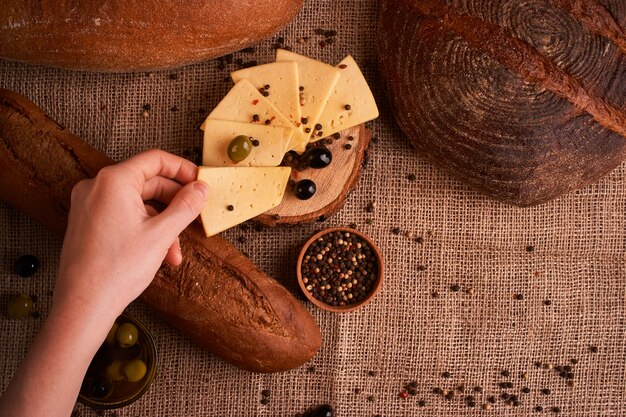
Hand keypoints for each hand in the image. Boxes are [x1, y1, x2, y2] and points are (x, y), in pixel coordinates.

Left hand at [53, 149, 207, 318]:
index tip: (200, 182)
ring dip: (162, 223)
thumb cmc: (116, 269)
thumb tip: (201, 189)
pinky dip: (145, 230)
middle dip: (175, 203)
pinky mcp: (88, 223)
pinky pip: (124, 216)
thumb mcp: (162, 234)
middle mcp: (97, 187)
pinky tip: (160, 254)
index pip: (155, 160)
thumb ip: (186, 206)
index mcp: (113, 181)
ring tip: (175, 250)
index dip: (183, 169)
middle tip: (195, 214)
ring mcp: (89, 206)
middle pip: (148, 182)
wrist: (83, 305)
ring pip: (138, 204)